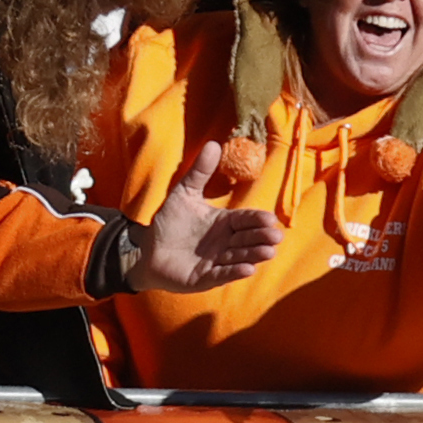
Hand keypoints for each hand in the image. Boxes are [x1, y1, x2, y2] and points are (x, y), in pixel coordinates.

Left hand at [127, 141, 286, 291]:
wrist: (146, 250)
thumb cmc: (168, 222)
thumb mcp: (184, 193)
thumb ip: (199, 172)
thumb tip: (214, 144)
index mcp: (224, 223)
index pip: (245, 220)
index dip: (256, 220)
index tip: (269, 218)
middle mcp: (225, 243)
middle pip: (248, 239)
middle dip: (262, 238)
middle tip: (275, 236)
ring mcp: (216, 261)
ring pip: (240, 257)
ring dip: (254, 255)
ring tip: (268, 252)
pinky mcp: (204, 278)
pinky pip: (222, 274)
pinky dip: (234, 272)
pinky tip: (247, 269)